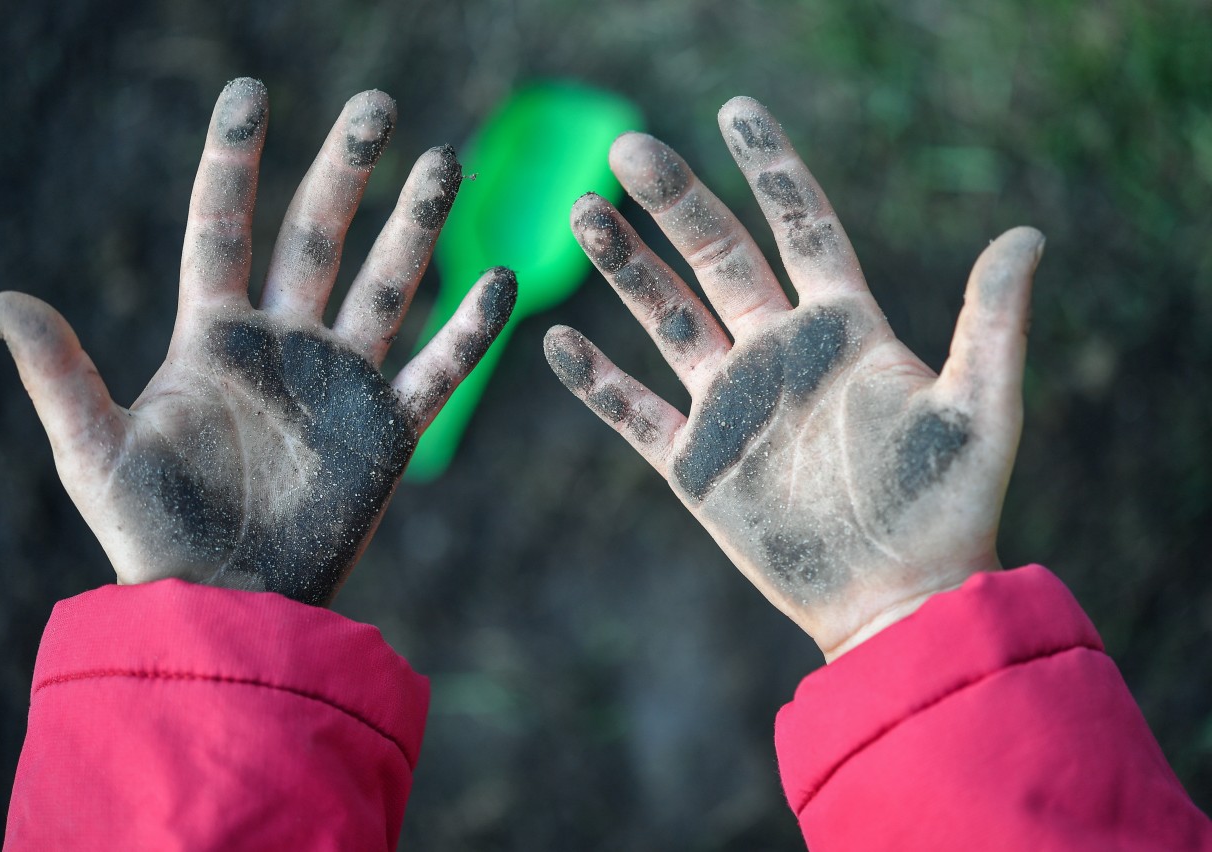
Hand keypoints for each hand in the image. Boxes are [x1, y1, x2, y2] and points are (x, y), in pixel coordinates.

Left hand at [0, 78, 515, 605]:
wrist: (229, 607)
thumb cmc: (151, 537)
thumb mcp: (93, 453)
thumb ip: (58, 375)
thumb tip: (1, 297)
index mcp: (212, 337)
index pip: (222, 226)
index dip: (234, 160)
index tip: (252, 93)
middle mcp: (283, 344)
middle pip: (317, 235)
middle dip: (347, 169)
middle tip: (378, 106)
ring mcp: (341, 381)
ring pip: (388, 284)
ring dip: (418, 225)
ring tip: (447, 161)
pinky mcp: (389, 429)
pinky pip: (439, 369)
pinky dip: (469, 329)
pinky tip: (500, 281)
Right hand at [545, 97, 1042, 658]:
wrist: (896, 599)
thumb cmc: (947, 507)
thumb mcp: (979, 409)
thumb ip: (992, 323)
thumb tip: (1029, 235)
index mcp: (843, 329)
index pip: (801, 227)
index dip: (770, 169)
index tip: (736, 112)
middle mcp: (779, 353)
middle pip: (717, 258)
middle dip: (674, 202)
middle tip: (628, 148)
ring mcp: (732, 405)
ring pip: (668, 320)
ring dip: (628, 270)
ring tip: (585, 213)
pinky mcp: (696, 464)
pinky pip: (635, 412)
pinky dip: (598, 382)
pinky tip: (560, 343)